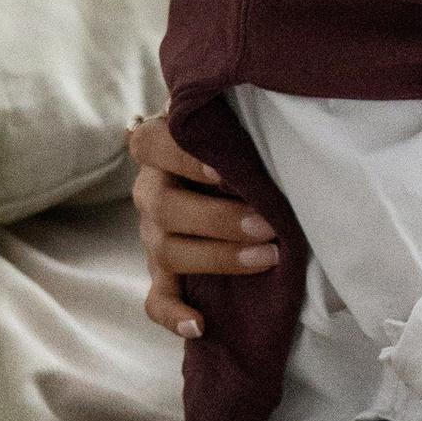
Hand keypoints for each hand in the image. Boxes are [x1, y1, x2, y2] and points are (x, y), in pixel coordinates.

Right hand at [127, 116, 278, 339]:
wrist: (224, 177)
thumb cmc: (235, 143)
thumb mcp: (230, 119)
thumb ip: (232, 112)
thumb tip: (270, 95)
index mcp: (159, 148)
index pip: (152, 145)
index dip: (184, 157)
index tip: (224, 167)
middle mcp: (151, 191)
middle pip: (165, 207)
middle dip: (220, 219)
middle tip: (269, 224)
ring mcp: (154, 235)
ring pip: (168, 252)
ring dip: (219, 258)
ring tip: (268, 258)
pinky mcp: (163, 273)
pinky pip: (156, 300)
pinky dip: (173, 315)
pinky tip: (199, 325)